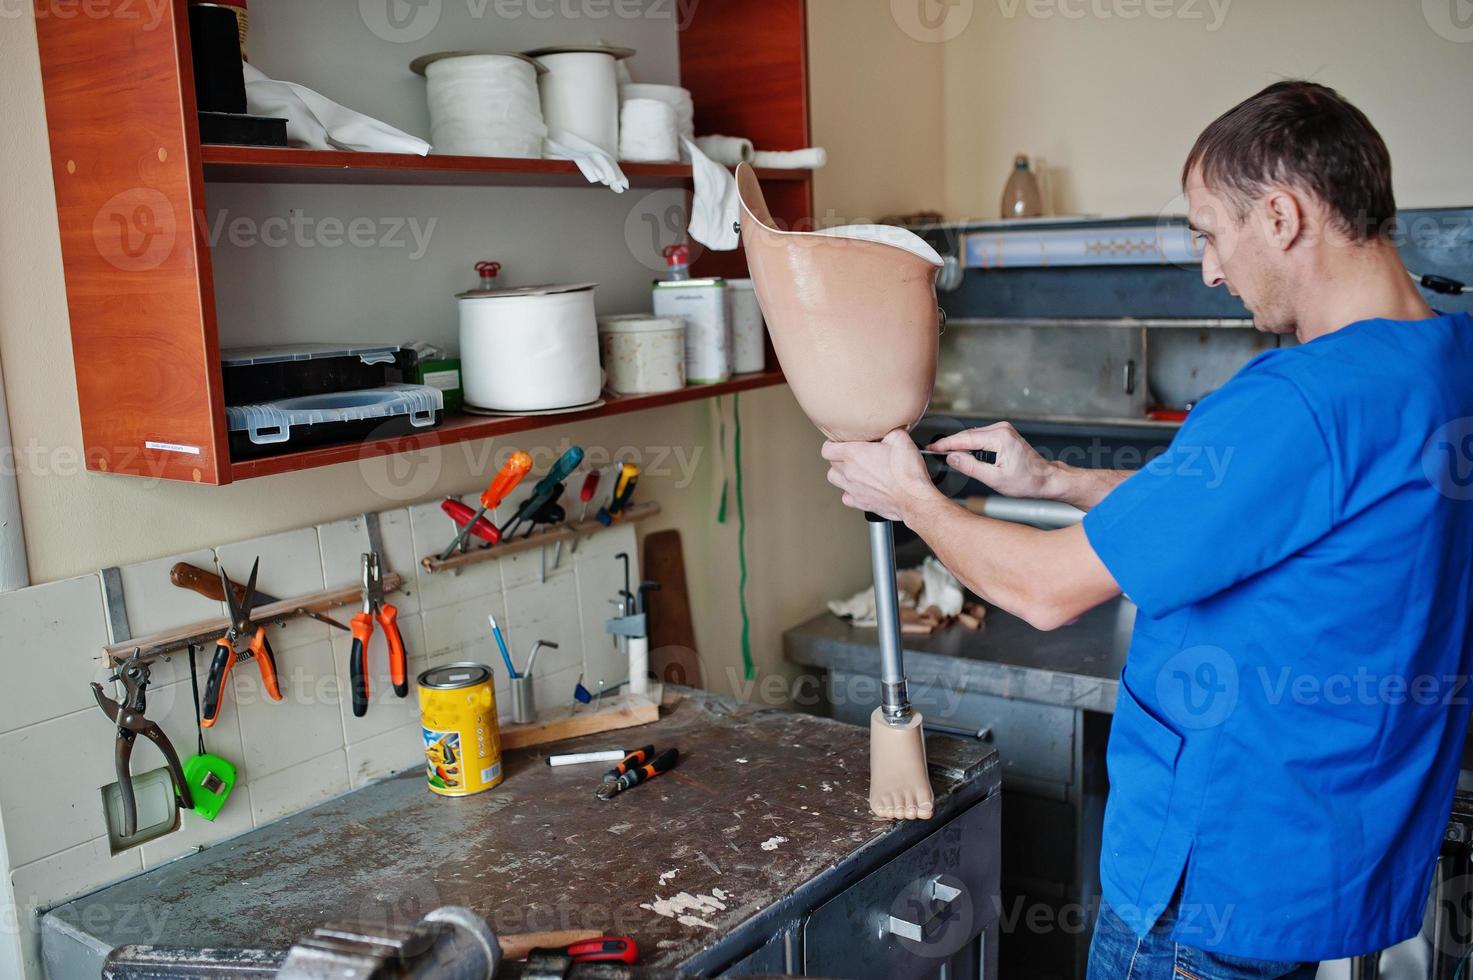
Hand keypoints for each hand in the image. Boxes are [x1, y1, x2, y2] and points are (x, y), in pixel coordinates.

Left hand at [821, 430, 941, 521]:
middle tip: (852, 454)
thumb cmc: (907, 472)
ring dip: (841, 473)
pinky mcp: (860, 503)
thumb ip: (889, 430)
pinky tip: (860, 486)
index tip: (841, 442)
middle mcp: (850, 472)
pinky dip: (850, 492)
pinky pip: (846, 496)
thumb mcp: (900, 438)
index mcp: (854, 454)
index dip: (832, 443)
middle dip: (838, 456)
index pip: (827, 448)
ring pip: (834, 479)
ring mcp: (853, 489)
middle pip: (831, 463)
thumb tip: (888, 427)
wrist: (914, 499)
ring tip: (852, 469)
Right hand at [927, 422, 1060, 499]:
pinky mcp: (1004, 433)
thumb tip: (952, 458)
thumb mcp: (994, 479)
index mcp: (1000, 438)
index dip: (946, 444)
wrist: (1046, 479)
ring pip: (973, 435)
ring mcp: (1003, 430)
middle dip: (950, 444)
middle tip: (935, 452)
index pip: (965, 439)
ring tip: (947, 455)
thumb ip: (970, 467)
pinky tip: (964, 453)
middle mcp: (1002, 429)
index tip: (932, 448)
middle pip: (968, 435)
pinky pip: (981, 437)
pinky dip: (971, 444)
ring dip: (960, 445)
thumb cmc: (1026, 481)